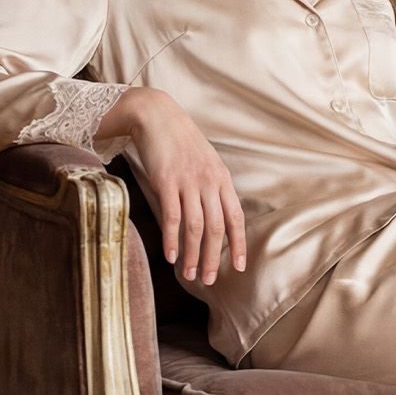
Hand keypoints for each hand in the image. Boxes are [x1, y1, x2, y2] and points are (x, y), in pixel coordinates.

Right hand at [100, 86, 246, 285]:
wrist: (157, 115)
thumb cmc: (180, 141)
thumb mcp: (205, 162)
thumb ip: (210, 188)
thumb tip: (209, 220)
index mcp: (222, 178)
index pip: (236, 217)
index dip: (238, 243)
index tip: (238, 266)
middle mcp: (209, 181)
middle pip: (216, 227)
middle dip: (212, 257)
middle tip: (209, 280)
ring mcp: (188, 181)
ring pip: (195, 226)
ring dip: (192, 254)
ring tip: (189, 274)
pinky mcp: (166, 180)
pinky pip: (172, 216)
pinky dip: (172, 239)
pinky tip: (170, 255)